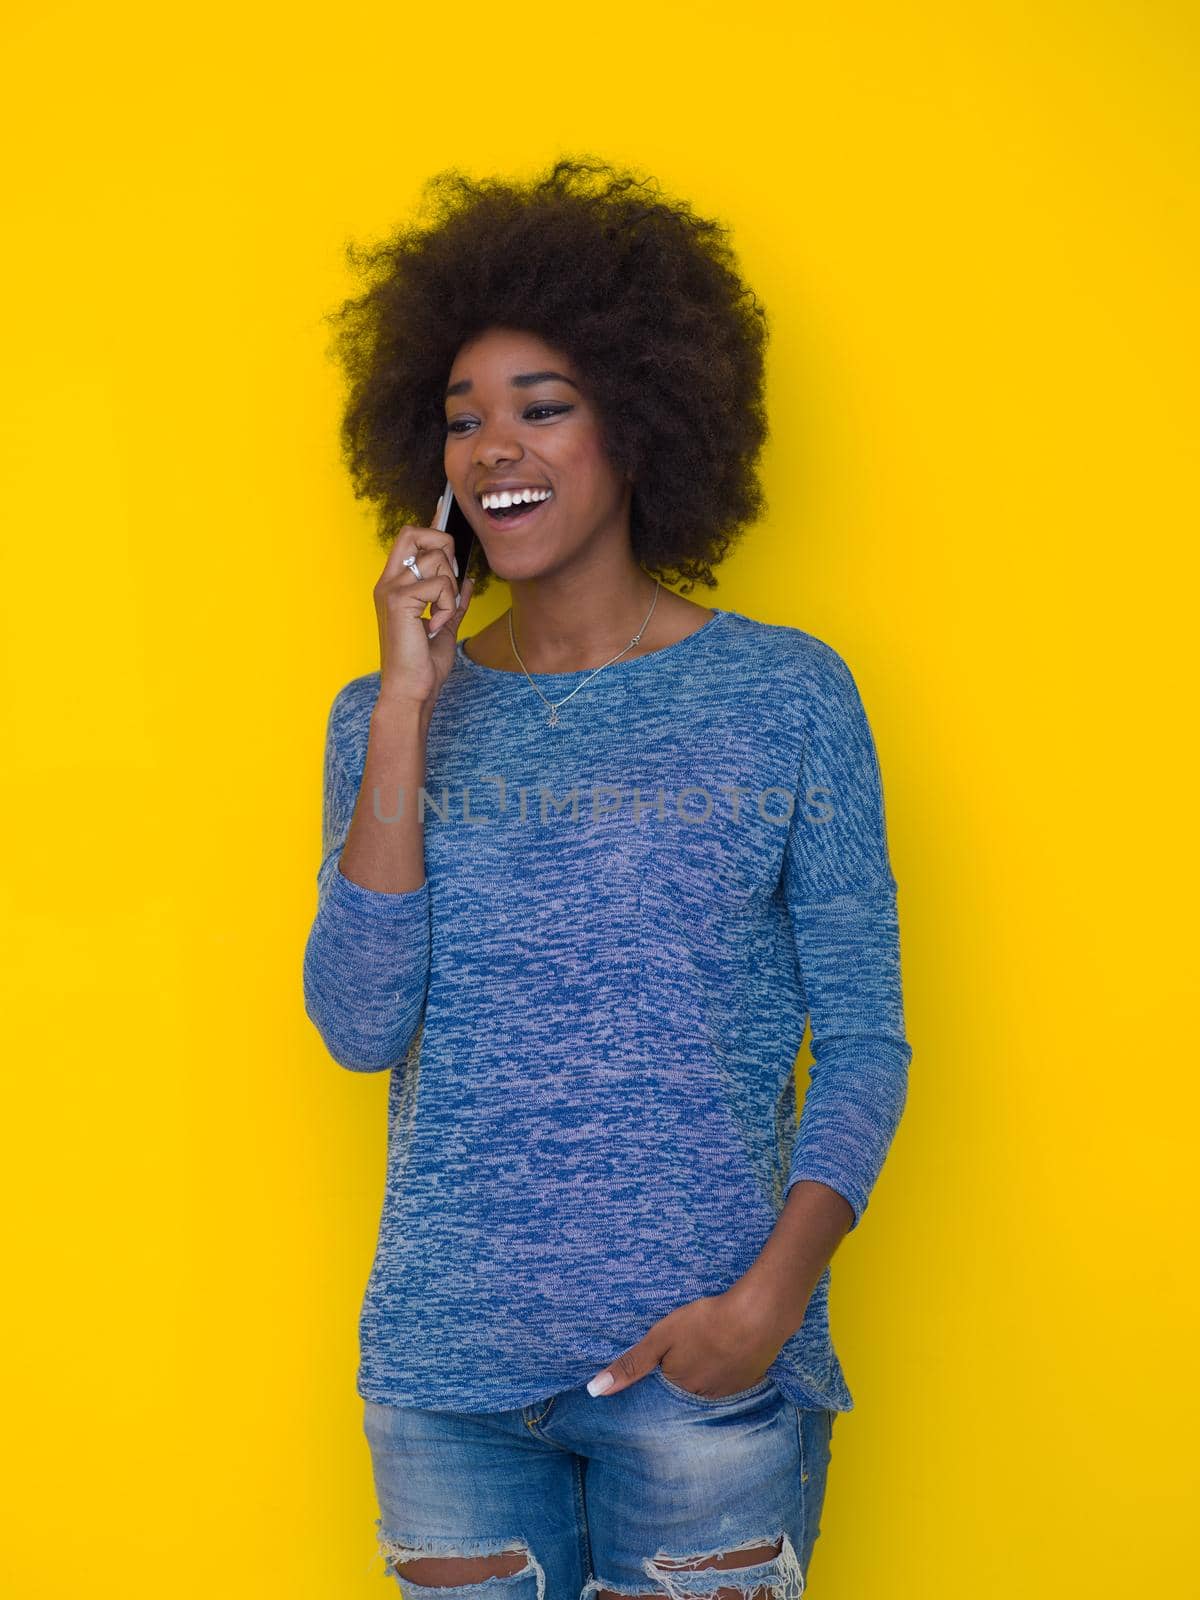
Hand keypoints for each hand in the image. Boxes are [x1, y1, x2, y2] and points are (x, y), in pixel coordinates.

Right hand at [374, 495, 474, 711]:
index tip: (444, 506)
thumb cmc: (423, 665)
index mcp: (395, 585)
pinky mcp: (398, 599)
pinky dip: (448, 607)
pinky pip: (441, 585)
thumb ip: (455, 601)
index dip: (430, 524)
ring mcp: (390, 588)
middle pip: (414, 532)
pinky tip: (436, 627)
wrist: (412, 690)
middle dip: (442, 545)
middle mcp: (388, 581)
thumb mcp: (446, 626)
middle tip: (450, 582)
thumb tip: (469, 580)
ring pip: (437, 559)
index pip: (409, 539)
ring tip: (440, 619)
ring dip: (451, 591)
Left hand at [585, 1288, 787, 1399]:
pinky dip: (723, 1370)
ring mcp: (727, 1392)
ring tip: (702, 1354)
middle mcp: (701, 1399)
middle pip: (683, 1393)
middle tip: (683, 1355)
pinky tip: (724, 1354)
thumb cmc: (705, 1323)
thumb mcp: (661, 1338)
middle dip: (679, 1379)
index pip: (658, 1394)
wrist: (758, 1315)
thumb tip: (594, 1391)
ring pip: (706, 1387)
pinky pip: (728, 1382)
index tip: (656, 1367)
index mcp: (678, 1389)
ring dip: (702, 1375)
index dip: (656, 1379)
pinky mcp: (748, 1381)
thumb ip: (631, 1364)